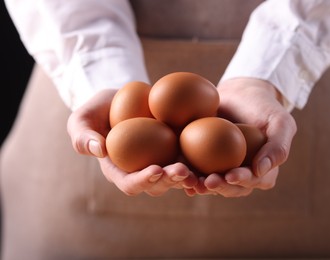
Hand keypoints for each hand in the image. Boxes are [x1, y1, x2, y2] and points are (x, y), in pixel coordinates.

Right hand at [67, 89, 196, 195]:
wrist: (122, 99)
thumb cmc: (98, 111)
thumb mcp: (82, 119)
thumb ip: (83, 136)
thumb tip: (99, 150)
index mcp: (118, 171)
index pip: (129, 183)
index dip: (142, 180)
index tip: (155, 169)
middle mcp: (140, 172)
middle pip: (157, 185)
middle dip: (170, 181)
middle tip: (182, 171)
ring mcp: (159, 162)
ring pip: (175, 177)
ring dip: (187, 177)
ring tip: (198, 170)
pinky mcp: (174, 152)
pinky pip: (187, 161)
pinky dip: (198, 165)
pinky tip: (209, 161)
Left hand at [186, 77, 296, 196]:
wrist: (241, 93)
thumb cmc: (264, 106)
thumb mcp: (281, 122)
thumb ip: (278, 147)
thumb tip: (260, 171)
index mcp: (262, 171)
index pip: (253, 181)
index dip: (242, 181)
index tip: (230, 176)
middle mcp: (241, 174)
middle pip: (230, 187)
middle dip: (219, 187)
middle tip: (207, 182)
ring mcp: (222, 169)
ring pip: (211, 182)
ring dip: (200, 184)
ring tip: (190, 181)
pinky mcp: (203, 160)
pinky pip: (195, 168)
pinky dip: (187, 171)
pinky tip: (178, 171)